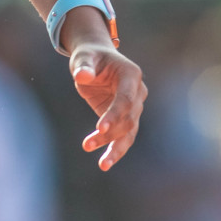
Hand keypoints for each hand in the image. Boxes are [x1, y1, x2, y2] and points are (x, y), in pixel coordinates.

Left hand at [69, 41, 146, 170]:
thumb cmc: (89, 56)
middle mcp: (137, 92)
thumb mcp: (84, 57)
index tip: (99, 128)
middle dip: (109, 134)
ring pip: (128, 132)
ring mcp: (134, 106)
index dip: (114, 114)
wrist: (95, 59)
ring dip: (114, 147)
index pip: (125, 98)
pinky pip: (123, 136)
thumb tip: (82, 76)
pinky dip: (115, 149)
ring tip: (102, 164)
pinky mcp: (125, 118)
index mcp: (131, 74)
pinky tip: (105, 163)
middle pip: (128, 118)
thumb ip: (84, 66)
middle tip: (87, 145)